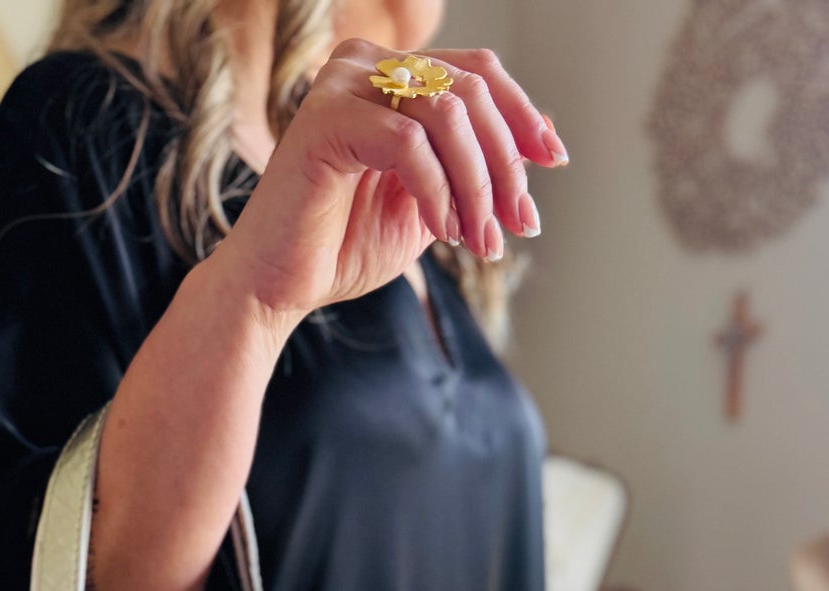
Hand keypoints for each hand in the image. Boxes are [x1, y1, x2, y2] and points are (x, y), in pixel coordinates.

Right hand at [218, 42, 565, 324]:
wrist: (276, 288)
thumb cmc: (343, 248)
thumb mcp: (431, 204)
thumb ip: (472, 169)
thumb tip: (541, 146)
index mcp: (390, 76)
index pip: (478, 73)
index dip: (522, 115)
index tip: (552, 163)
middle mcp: (365, 65)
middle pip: (471, 90)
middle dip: (505, 164)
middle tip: (514, 225)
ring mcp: (341, 85)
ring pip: (447, 114)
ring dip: (477, 184)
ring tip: (478, 239)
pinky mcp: (324, 120)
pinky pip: (410, 143)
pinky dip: (438, 191)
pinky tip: (441, 232)